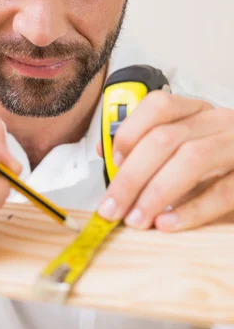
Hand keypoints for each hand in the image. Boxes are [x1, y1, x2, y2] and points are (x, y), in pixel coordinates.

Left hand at [97, 91, 233, 230]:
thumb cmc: (217, 165)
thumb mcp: (184, 149)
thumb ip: (150, 150)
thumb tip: (106, 153)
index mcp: (196, 111)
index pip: (158, 106)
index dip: (130, 131)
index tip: (111, 160)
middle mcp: (217, 121)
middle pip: (165, 138)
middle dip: (131, 175)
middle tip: (111, 207)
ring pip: (191, 158)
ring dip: (156, 191)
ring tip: (136, 219)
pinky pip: (221, 191)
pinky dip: (191, 209)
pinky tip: (168, 223)